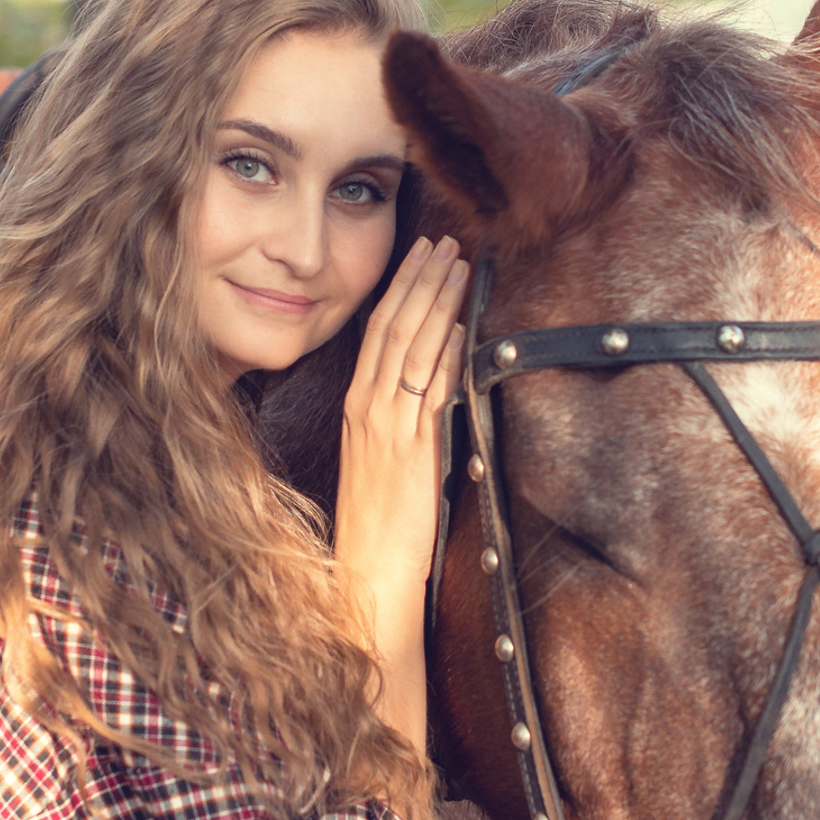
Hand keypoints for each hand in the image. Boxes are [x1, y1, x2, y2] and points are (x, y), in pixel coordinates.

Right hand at [333, 235, 467, 760]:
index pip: (378, 335)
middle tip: (445, 239)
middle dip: (420, 280)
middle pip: (393, 330)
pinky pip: (427, 390)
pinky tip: (461, 324)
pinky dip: (443, 352)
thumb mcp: (386, 465)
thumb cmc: (378, 530)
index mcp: (358, 410)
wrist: (367, 580)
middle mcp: (367, 411)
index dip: (401, 291)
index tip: (423, 254)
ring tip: (458, 263)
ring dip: (436, 302)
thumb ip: (403, 424)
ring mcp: (386, 428)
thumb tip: (434, 385)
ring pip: (409, 349)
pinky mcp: (409, 449)